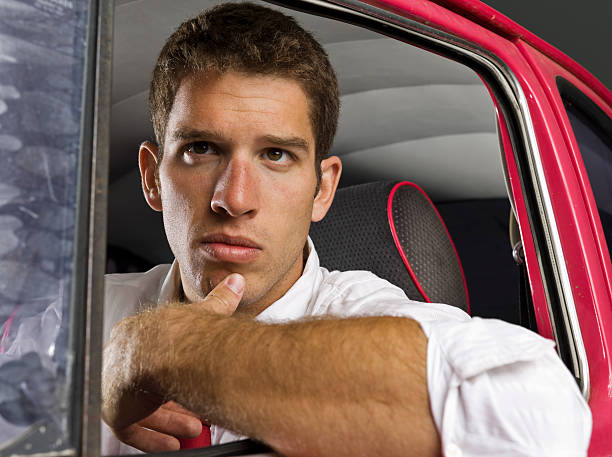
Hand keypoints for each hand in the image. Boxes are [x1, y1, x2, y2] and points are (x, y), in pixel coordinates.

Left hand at [102, 273, 244, 450]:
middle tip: (196, 413)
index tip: (195, 380)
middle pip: (149, 385)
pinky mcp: (113, 409)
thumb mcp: (207, 313)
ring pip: (141, 409)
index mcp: (139, 333)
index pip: (155, 356)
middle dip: (175, 402)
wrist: (161, 351)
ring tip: (190, 429)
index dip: (178, 370)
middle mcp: (123, 358)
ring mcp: (115, 385)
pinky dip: (152, 437)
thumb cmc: (181, 332)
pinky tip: (170, 443)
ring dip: (168, 420)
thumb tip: (236, 282)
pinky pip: (131, 429)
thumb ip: (220, 300)